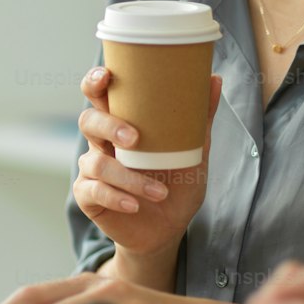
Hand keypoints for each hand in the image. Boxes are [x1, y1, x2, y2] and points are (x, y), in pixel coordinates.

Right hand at [74, 66, 221, 268]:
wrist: (168, 228)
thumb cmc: (177, 183)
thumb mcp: (193, 151)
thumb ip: (200, 117)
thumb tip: (215, 78)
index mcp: (123, 123)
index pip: (100, 95)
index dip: (95, 82)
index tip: (106, 74)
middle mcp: (102, 142)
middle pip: (88, 120)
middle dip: (108, 125)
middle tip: (135, 138)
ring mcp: (93, 169)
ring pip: (97, 163)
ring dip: (129, 177)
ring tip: (159, 192)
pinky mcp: (89, 197)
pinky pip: (94, 191)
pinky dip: (118, 197)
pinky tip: (135, 205)